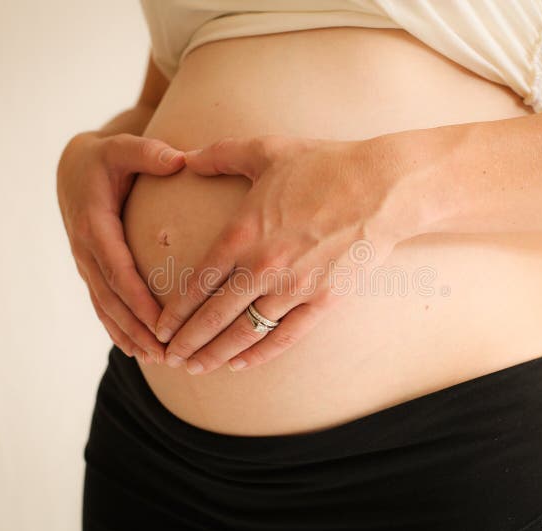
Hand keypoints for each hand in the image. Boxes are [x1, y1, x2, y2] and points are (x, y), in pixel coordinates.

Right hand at [57, 132, 184, 361]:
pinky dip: (117, 329)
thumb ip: (147, 152)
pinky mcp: (91, 270)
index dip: (137, 298)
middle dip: (137, 328)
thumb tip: (178, 159)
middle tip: (166, 352)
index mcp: (94, 225)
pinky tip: (137, 350)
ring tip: (157, 359)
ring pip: (106, 308)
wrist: (73, 168)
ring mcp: (86, 264)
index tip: (160, 321)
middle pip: (112, 298)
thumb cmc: (104, 158)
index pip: (117, 269)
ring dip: (130, 335)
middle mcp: (86, 250)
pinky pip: (103, 305)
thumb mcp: (121, 147)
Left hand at [154, 135, 402, 373]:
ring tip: (196, 368)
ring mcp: (293, 288)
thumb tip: (184, 157)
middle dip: (187, 342)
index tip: (159, 327)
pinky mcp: (323, 301)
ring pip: (245, 333)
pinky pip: (285, 336)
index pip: (196, 283)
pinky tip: (241, 365)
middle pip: (213, 317)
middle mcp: (262, 267)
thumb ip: (220, 154)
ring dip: (216, 355)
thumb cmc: (324, 165)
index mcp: (242, 234)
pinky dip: (260, 354)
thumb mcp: (266, 150)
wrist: (382, 187)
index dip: (174, 312)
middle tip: (168, 358)